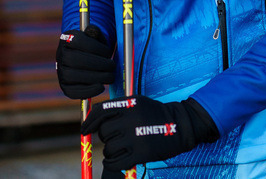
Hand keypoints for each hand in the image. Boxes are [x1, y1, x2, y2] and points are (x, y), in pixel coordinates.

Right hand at [56, 26, 114, 98]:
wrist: (83, 58)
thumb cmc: (92, 47)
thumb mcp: (95, 37)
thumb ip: (95, 32)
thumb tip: (92, 29)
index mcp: (67, 39)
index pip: (79, 42)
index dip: (96, 48)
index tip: (108, 52)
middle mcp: (60, 55)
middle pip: (75, 60)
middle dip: (97, 64)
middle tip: (112, 66)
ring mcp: (60, 71)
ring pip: (72, 75)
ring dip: (94, 77)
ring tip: (109, 77)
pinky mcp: (65, 86)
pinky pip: (73, 91)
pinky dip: (88, 90)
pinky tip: (100, 86)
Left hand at [81, 95, 218, 177]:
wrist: (180, 126)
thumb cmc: (156, 114)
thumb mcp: (138, 102)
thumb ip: (119, 108)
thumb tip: (95, 119)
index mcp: (129, 104)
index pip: (100, 112)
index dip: (89, 122)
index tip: (85, 129)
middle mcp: (131, 119)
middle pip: (104, 131)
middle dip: (105, 137)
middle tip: (114, 138)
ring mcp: (135, 137)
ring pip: (109, 147)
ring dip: (110, 151)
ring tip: (119, 149)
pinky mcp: (141, 153)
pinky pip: (115, 162)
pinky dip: (111, 163)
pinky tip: (115, 160)